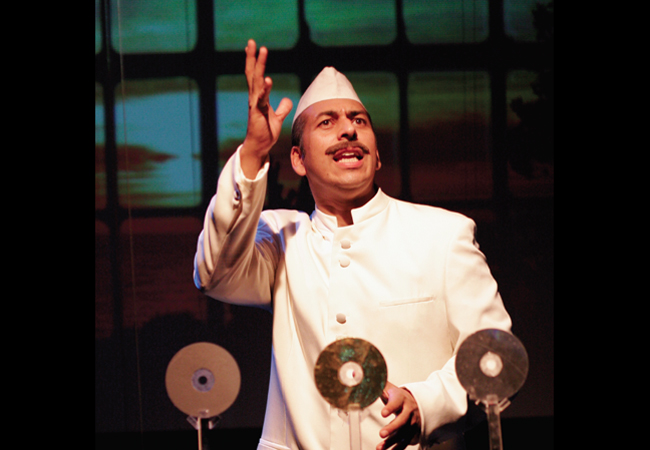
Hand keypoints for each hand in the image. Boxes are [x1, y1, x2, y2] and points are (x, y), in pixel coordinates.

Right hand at [240, 39, 292, 177]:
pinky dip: (265, 89)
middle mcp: (254, 97)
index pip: (255, 76)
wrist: (260, 146)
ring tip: (261, 51)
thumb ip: (282, 108)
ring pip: (256, 81)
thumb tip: (287, 100)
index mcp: (258, 97)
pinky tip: (268, 79)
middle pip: (252, 73)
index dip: (255, 61)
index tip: (255, 48)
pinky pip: (261, 98)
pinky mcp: (257, 113)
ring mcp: (255, 104)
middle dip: (252, 57)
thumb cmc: (266, 131)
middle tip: (251, 42)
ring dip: (259, 65)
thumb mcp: (277, 117)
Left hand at [376, 382, 420, 449]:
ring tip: (380, 447)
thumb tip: (358, 378)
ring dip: (392, 441)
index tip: (383, 413)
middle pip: (403, 420)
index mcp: (402, 398)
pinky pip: (404, 442)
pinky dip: (396, 448)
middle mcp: (408, 411)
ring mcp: (412, 422)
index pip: (397, 402)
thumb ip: (376, 385)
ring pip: (403, 433)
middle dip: (392, 428)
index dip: (390, 407)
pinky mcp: (412, 432)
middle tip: (382, 433)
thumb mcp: (389, 388)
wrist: (415, 402)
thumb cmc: (398, 395)